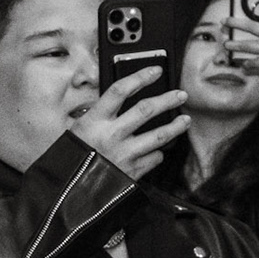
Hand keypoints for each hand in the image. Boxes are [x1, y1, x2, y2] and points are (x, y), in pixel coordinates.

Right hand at [69, 66, 188, 179]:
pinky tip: (159, 150)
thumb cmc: (74, 156)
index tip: (155, 70)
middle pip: (146, 110)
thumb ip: (100, 116)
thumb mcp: (78, 128)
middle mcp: (112, 134)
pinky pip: (154, 158)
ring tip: (185, 120)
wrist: (73, 186)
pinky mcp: (133, 171)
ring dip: (175, 127)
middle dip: (168, 100)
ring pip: (158, 136)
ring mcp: (125, 153)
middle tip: (181, 95)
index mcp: (95, 119)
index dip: (140, 77)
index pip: (120, 90)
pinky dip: (158, 153)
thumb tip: (120, 103)